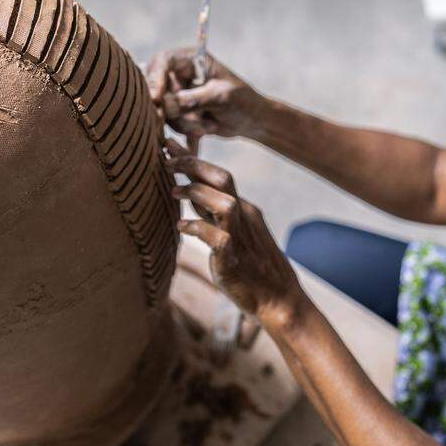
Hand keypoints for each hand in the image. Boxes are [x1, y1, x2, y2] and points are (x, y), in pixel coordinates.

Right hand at [146, 47, 268, 151]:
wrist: (252, 120)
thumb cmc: (242, 100)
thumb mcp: (220, 97)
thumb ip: (192, 100)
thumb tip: (165, 106)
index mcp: (191, 59)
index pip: (164, 61)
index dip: (155, 78)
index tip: (156, 98)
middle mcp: (180, 74)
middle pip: (156, 86)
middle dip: (170, 108)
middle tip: (180, 119)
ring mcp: (177, 94)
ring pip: (164, 110)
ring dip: (184, 122)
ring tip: (207, 126)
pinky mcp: (178, 112)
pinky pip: (171, 123)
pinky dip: (187, 130)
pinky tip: (207, 129)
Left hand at [164, 137, 303, 325]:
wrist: (278, 299)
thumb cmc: (251, 269)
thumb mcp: (232, 232)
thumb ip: (212, 214)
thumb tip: (188, 195)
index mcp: (243, 210)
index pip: (218, 176)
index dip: (193, 159)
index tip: (169, 145)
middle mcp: (244, 217)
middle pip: (223, 179)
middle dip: (193, 164)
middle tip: (167, 159)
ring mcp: (241, 237)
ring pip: (224, 203)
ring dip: (197, 194)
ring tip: (174, 193)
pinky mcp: (234, 259)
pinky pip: (216, 238)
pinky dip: (196, 229)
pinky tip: (180, 227)